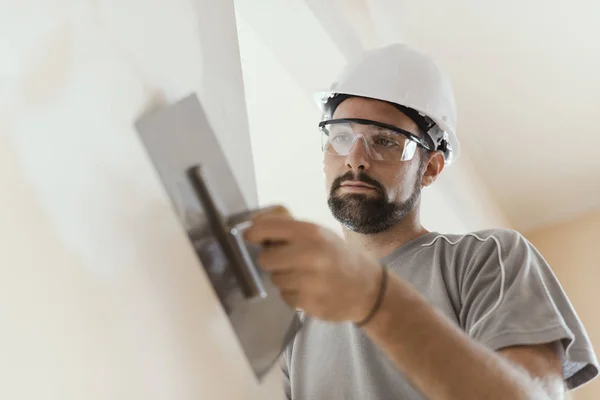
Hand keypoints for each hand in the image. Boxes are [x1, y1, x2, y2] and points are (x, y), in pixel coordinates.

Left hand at [243, 206, 382, 322]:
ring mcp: (309, 281)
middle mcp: (309, 255)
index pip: (265, 228)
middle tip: (287, 260)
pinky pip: (285, 297)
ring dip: (284, 278)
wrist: (368, 288)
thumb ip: (286, 225)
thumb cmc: (336, 255)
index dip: (253, 233)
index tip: (250, 237)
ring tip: (304, 276)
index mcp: (310, 232)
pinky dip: (292, 294)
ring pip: (275, 279)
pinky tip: (309, 290)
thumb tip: (252, 222)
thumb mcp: (317, 232)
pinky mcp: (309, 303)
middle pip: (265, 259)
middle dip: (273, 260)